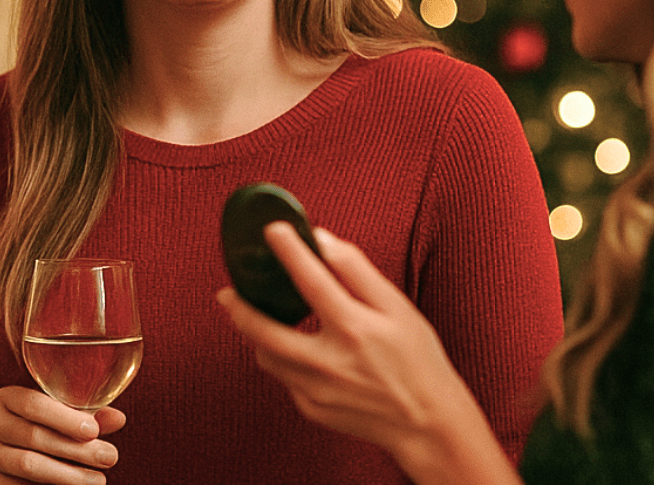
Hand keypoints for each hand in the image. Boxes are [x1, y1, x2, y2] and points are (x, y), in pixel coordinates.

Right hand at [0, 386, 125, 483]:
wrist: (10, 471)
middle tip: (110, 457)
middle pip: (35, 435)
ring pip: (28, 463)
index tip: (93, 431)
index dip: (64, 417)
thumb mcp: (64, 423)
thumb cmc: (43, 437)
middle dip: (77, 449)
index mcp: (6, 398)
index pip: (33, 402)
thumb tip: (118, 419)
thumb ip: (87, 419)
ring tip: (98, 481)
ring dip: (68, 474)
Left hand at [217, 224, 520, 484]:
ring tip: (258, 317)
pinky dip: (285, 360)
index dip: (289, 250)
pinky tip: (298, 350)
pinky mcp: (311, 409)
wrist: (428, 423)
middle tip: (226, 293)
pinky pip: (286, 378)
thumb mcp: (398, 308)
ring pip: (267, 357)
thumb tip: (324, 241)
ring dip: (258, 335)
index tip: (273, 231)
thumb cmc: (418, 360)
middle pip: (264, 330)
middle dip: (239, 308)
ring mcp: (316, 390)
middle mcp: (329, 362)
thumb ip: (358, 271)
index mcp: (354, 329)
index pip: (310, 280)